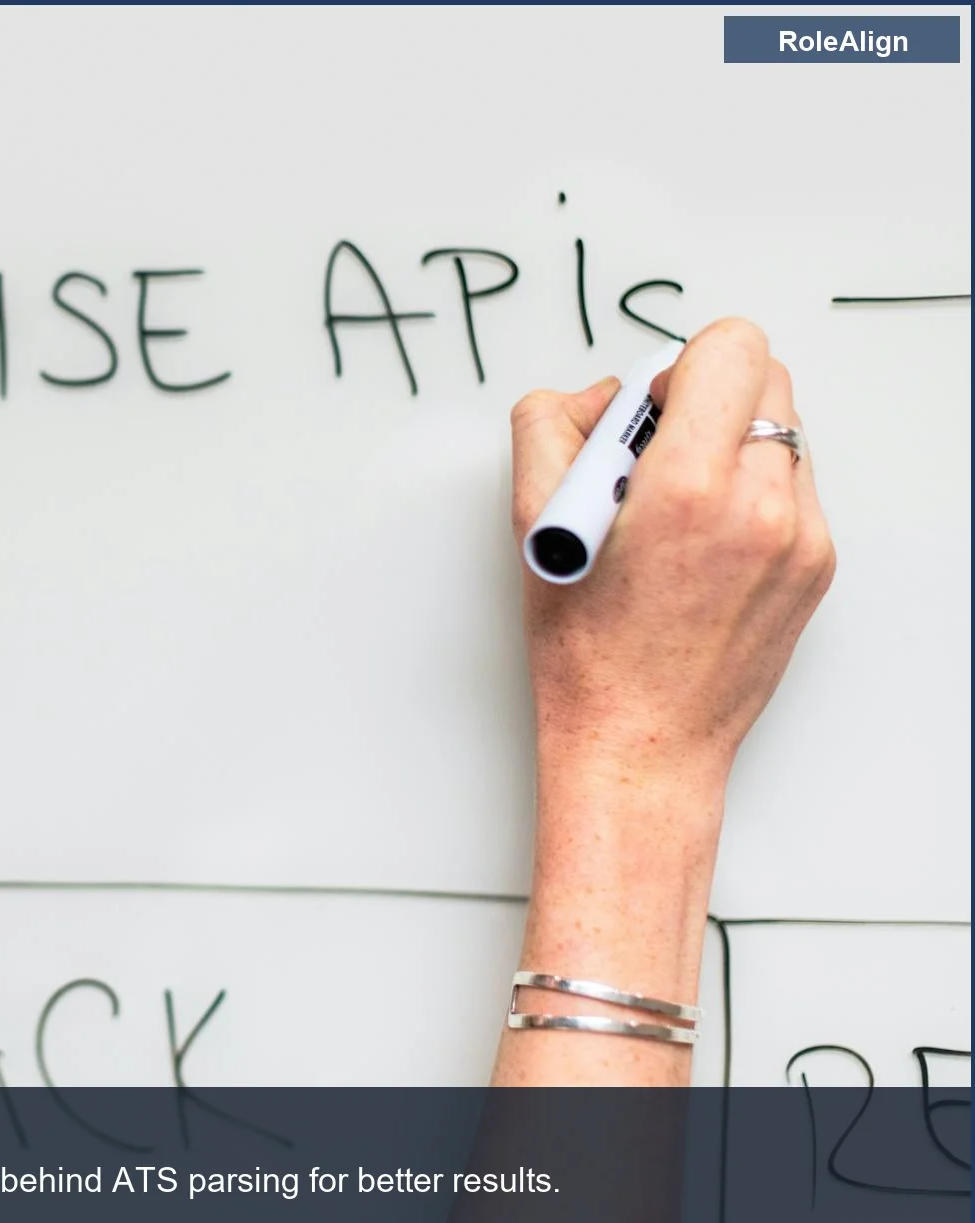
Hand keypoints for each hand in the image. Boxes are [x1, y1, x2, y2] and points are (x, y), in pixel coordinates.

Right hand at [491, 318, 836, 1088]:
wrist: (641, 745)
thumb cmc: (587, 654)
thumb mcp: (533, 526)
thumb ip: (551, 427)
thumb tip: (599, 394)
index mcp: (690, 487)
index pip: (728, 347)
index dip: (677, 366)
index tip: (647, 411)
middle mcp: (763, 505)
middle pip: (765, 376)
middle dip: (706, 399)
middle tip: (653, 456)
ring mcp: (803, 536)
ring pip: (783, 429)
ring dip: (731, 444)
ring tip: (674, 506)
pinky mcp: (819, 564)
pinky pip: (793, 484)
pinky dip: (750, 491)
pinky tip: (701, 543)